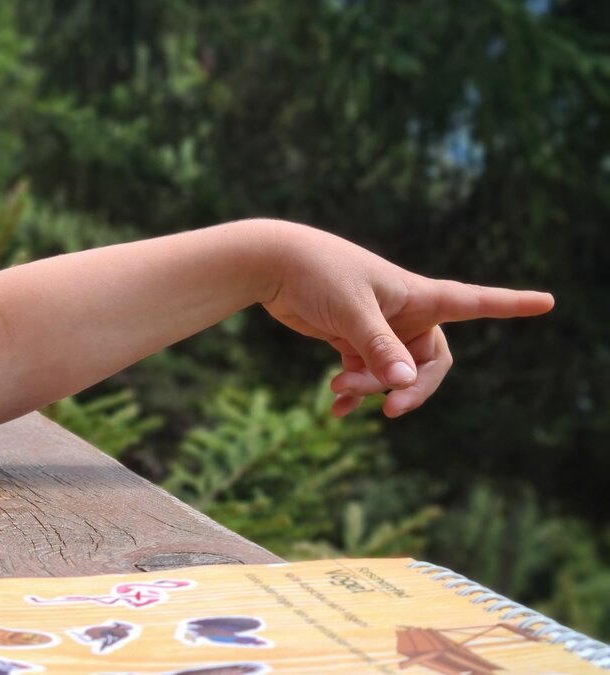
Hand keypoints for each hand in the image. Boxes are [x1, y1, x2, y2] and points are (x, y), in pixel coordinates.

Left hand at [259, 222, 553, 417]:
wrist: (273, 265)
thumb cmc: (318, 275)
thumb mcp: (352, 312)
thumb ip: (378, 348)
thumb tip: (404, 383)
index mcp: (418, 295)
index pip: (476, 302)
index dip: (511, 305)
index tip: (547, 302)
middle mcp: (405, 312)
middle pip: (428, 362)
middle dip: (409, 387)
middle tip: (386, 407)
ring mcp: (379, 327)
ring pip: (392, 372)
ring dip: (371, 388)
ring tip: (337, 390)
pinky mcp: (350, 338)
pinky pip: (364, 373)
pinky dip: (353, 392)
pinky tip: (335, 410)